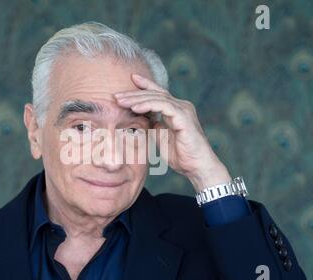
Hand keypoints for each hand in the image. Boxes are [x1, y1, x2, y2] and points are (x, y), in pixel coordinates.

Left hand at [114, 73, 231, 191]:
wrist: (197, 167)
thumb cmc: (181, 155)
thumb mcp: (161, 137)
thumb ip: (153, 126)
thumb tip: (142, 119)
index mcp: (176, 110)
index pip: (158, 93)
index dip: (145, 85)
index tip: (130, 79)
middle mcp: (181, 106)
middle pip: (155, 94)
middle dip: (134, 93)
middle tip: (116, 95)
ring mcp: (184, 110)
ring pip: (157, 98)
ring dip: (137, 99)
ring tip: (121, 101)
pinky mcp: (184, 118)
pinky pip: (164, 106)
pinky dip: (148, 105)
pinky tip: (135, 108)